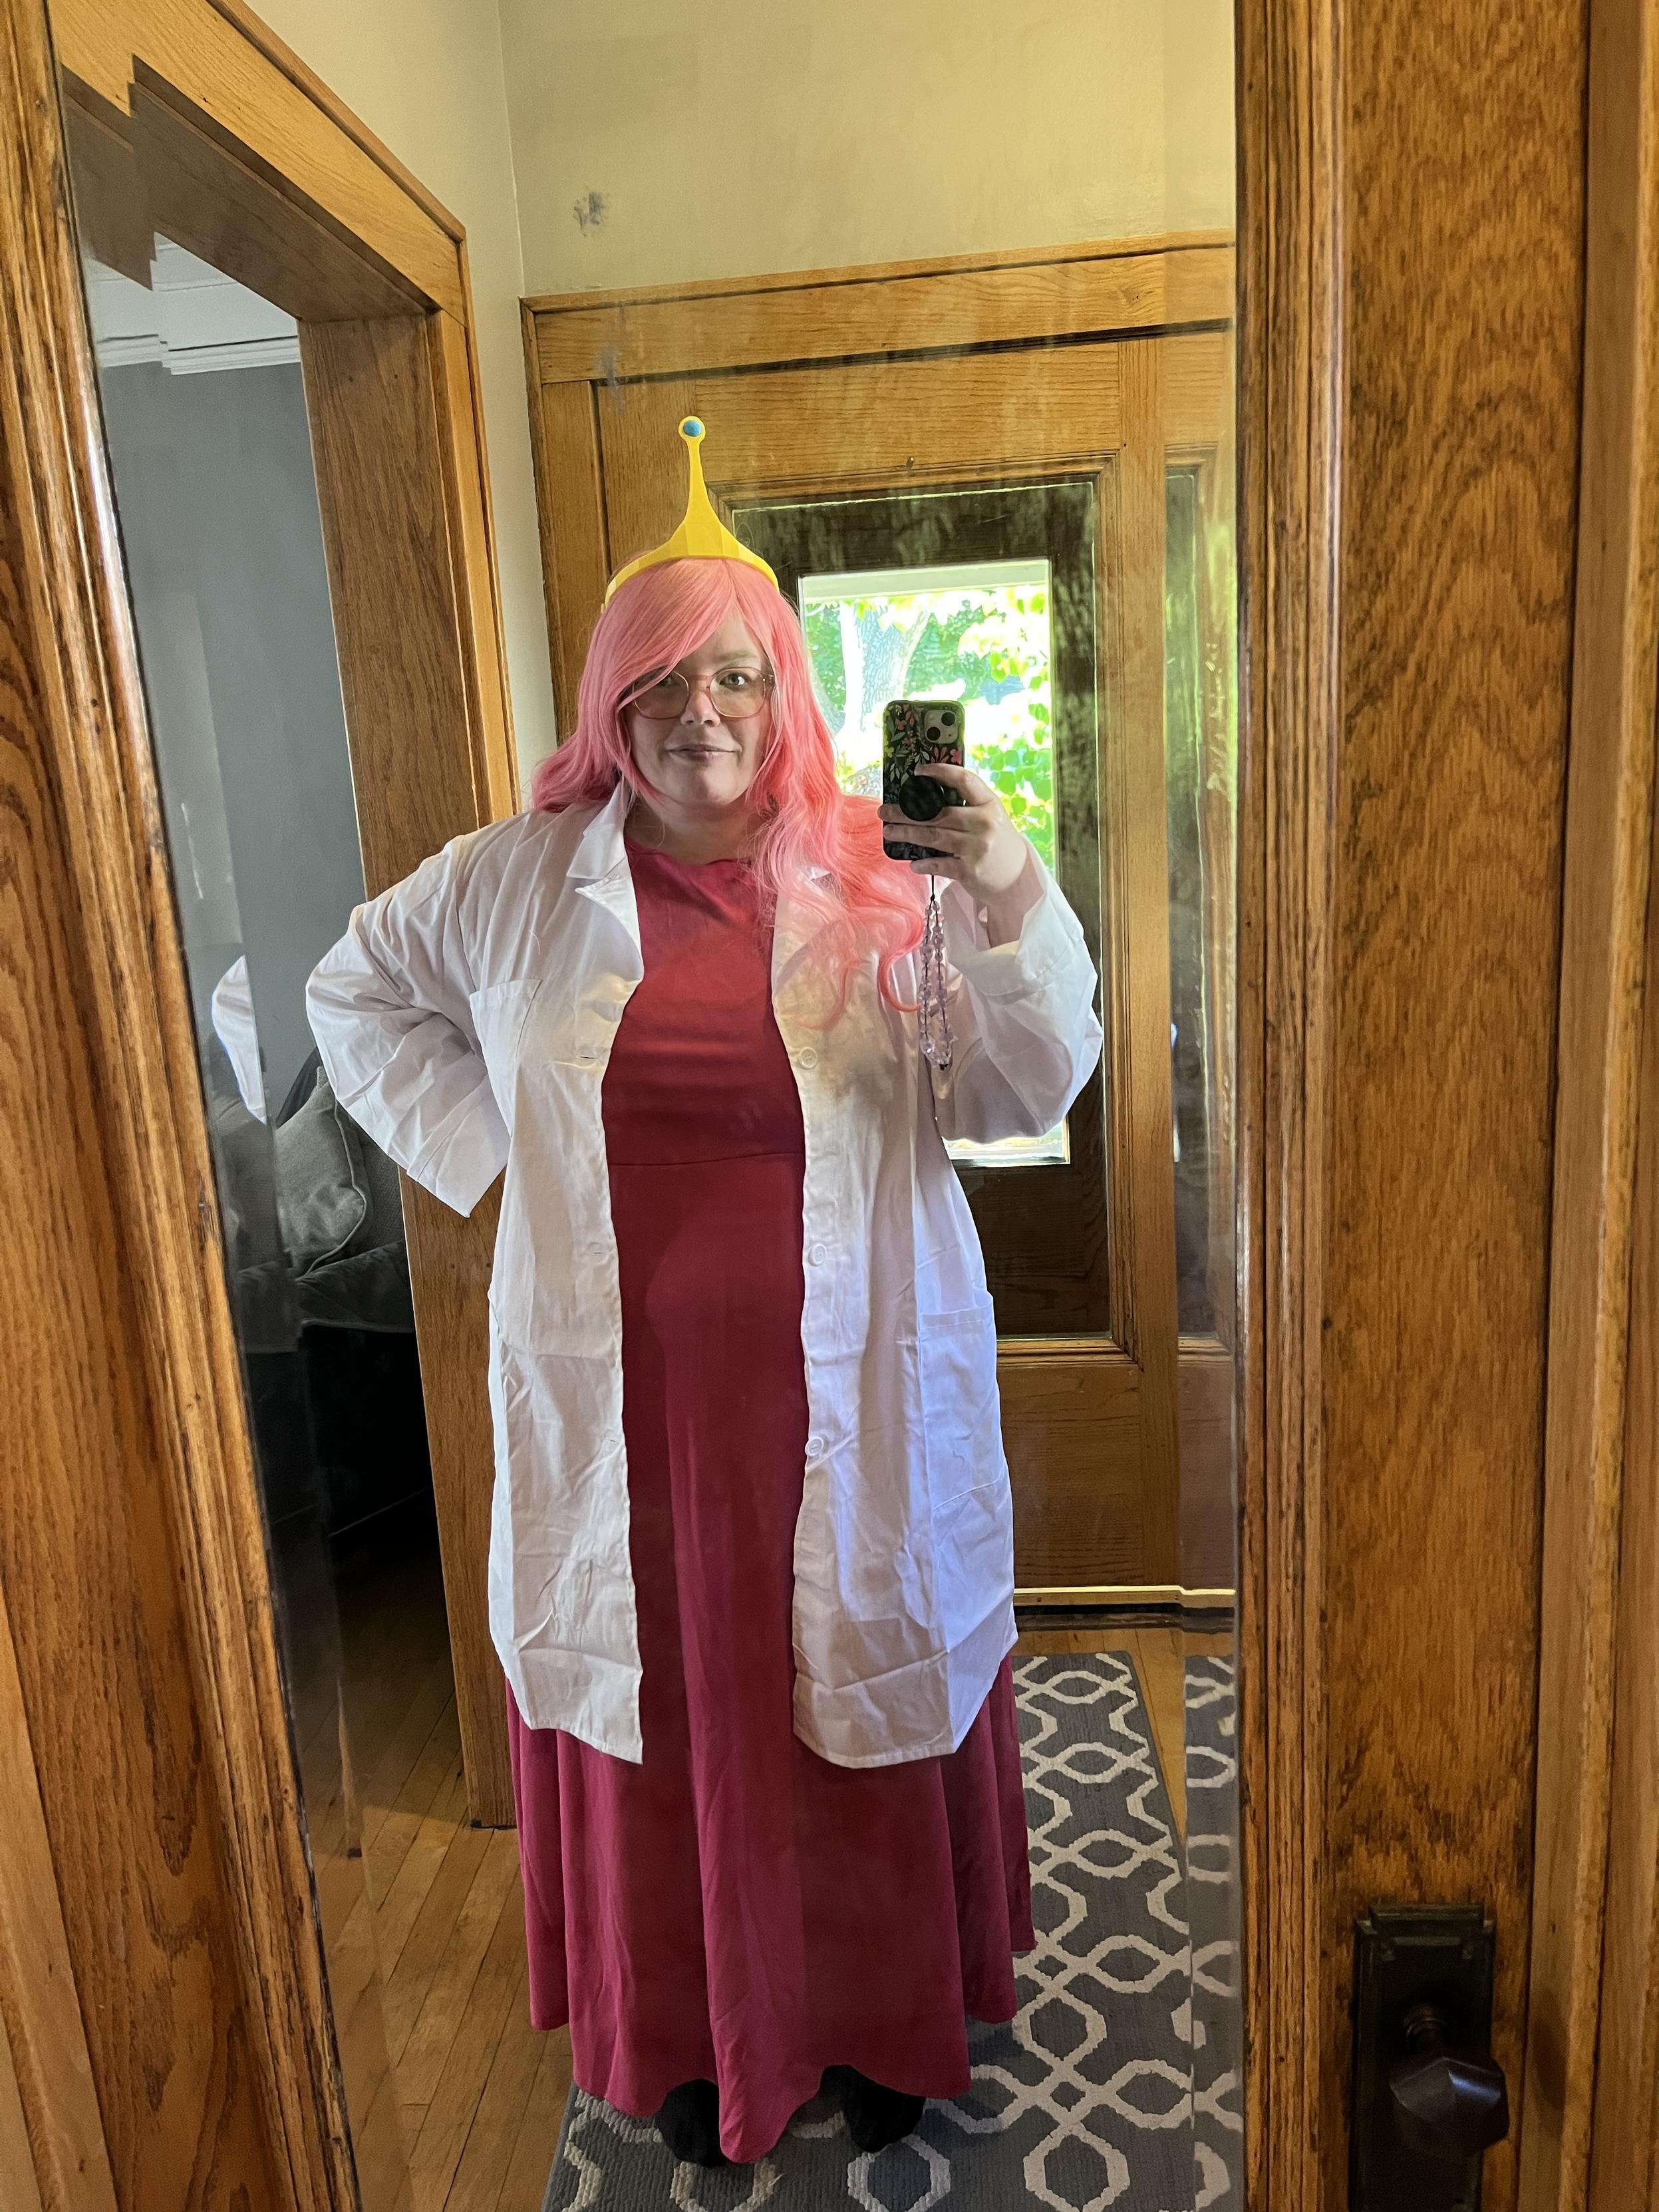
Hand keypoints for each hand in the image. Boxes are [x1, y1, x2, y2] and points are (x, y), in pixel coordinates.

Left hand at [880, 763, 1032, 901]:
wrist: (1015, 875)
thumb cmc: (995, 840)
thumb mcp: (989, 816)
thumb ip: (966, 805)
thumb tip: (923, 797)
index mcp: (989, 803)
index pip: (963, 779)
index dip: (939, 772)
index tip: (918, 772)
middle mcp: (984, 823)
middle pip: (938, 812)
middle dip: (906, 812)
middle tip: (884, 811)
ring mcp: (977, 847)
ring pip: (933, 836)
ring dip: (907, 834)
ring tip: (889, 832)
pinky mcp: (970, 870)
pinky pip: (939, 864)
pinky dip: (923, 863)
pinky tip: (911, 862)